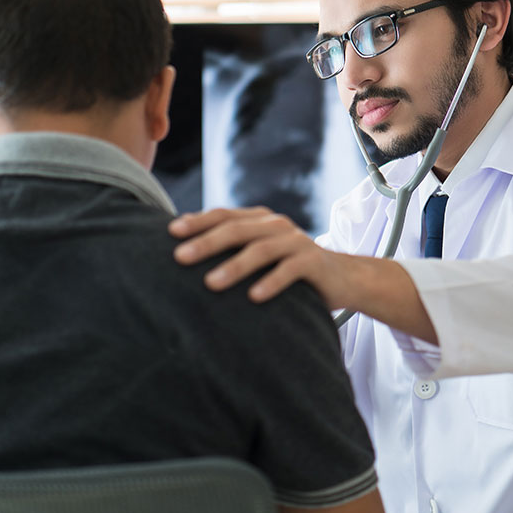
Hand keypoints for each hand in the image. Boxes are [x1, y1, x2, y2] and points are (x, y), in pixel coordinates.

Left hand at [170, 207, 350, 308]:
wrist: (341, 277)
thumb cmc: (287, 267)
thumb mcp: (259, 253)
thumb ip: (231, 248)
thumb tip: (183, 250)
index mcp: (258, 219)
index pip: (223, 215)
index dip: (197, 221)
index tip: (171, 233)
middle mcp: (275, 225)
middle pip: (236, 230)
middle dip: (206, 242)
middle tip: (180, 257)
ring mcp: (296, 241)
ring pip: (261, 250)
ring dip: (234, 266)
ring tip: (210, 283)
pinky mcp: (314, 261)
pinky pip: (290, 270)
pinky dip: (271, 282)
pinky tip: (254, 297)